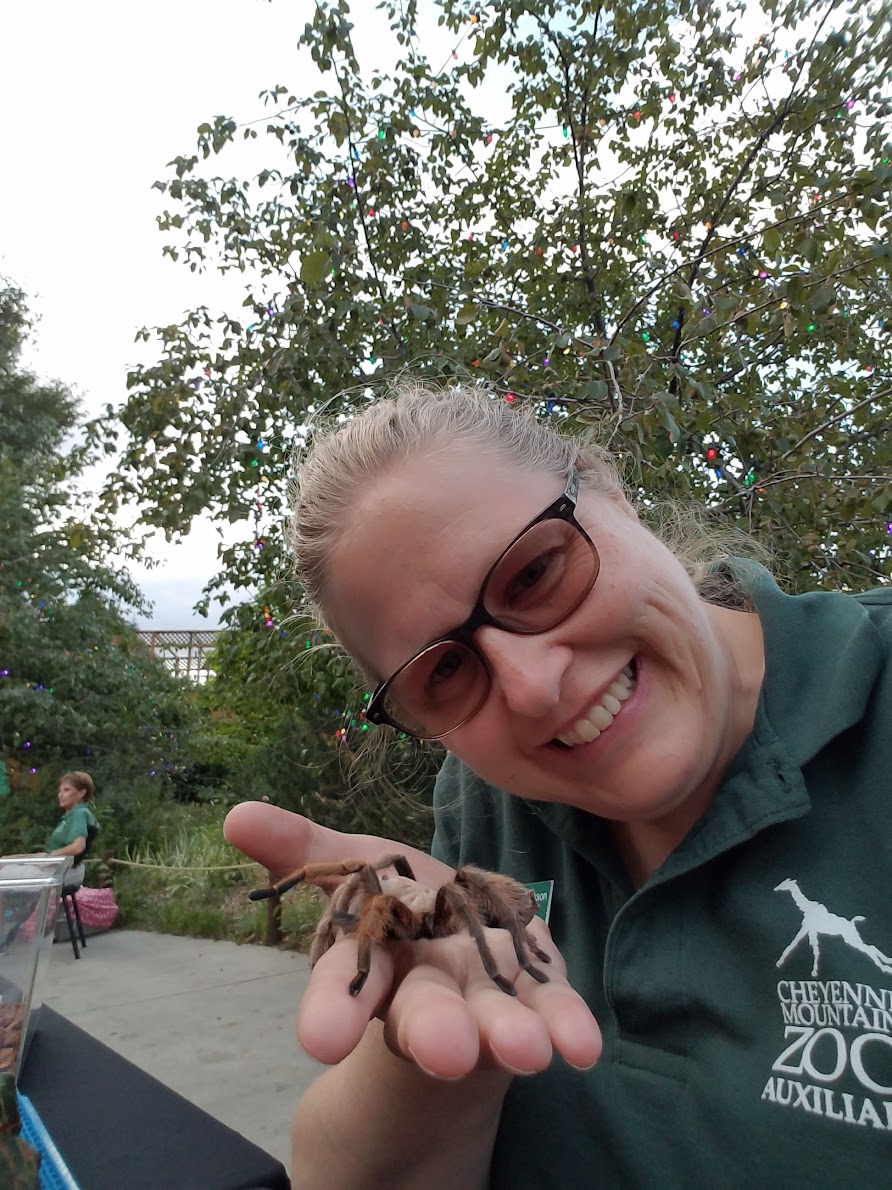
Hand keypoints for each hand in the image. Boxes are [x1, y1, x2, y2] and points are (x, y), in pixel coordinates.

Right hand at [224, 802, 601, 1079]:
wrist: (456, 952)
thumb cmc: (397, 908)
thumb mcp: (352, 870)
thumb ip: (303, 847)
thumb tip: (236, 814)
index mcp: (373, 956)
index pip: (344, 980)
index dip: (332, 1006)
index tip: (321, 1038)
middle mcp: (425, 986)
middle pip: (423, 1010)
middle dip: (434, 1029)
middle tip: (449, 1053)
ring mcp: (483, 994)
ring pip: (490, 1016)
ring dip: (508, 1033)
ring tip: (529, 1051)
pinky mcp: (534, 990)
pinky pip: (550, 1009)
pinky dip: (565, 1024)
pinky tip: (583, 1045)